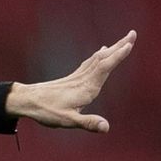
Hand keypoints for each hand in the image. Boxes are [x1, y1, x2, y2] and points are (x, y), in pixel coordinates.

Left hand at [5, 30, 135, 132]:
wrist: (27, 101)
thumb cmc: (47, 112)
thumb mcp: (69, 121)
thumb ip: (88, 123)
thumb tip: (107, 127)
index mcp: (86, 88)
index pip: (105, 67)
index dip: (118, 56)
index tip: (130, 43)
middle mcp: (84, 79)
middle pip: (104, 58)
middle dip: (119, 46)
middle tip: (133, 33)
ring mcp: (78, 77)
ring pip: (98, 59)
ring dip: (112, 49)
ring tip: (123, 41)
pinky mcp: (73, 78)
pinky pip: (90, 63)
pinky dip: (100, 55)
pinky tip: (101, 52)